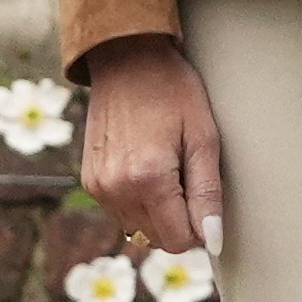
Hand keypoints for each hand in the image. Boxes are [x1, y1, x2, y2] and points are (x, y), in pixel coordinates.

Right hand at [78, 35, 225, 261]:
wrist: (127, 61)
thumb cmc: (174, 92)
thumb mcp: (204, 137)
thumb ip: (208, 192)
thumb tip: (213, 240)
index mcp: (146, 180)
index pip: (179, 240)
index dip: (201, 228)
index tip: (210, 201)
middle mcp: (115, 190)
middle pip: (158, 239)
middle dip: (181, 220)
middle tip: (191, 177)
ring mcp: (97, 187)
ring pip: (138, 229)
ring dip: (160, 212)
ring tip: (171, 168)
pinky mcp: (89, 181)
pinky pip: (121, 211)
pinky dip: (140, 201)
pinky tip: (150, 166)